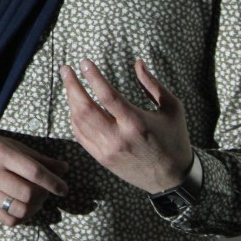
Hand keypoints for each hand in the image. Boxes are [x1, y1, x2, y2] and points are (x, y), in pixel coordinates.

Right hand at [0, 130, 68, 225]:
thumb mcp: (12, 145)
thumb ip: (38, 158)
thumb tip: (64, 169)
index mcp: (2, 154)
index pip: (34, 172)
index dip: (53, 182)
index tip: (64, 189)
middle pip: (28, 193)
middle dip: (44, 195)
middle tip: (48, 191)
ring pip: (19, 209)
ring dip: (35, 208)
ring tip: (37, 200)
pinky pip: (8, 220)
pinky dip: (22, 217)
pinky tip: (26, 209)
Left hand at [60, 58, 192, 193]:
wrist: (172, 179)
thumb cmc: (174, 139)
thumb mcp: (172, 108)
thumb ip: (152, 84)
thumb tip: (137, 62)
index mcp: (136, 122)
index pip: (107, 95)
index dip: (93, 76)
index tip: (84, 62)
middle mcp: (118, 137)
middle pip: (85, 108)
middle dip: (72, 86)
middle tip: (66, 69)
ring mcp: (108, 150)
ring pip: (79, 122)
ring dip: (71, 100)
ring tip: (69, 84)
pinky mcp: (102, 159)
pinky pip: (81, 136)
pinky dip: (74, 119)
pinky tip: (74, 107)